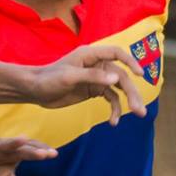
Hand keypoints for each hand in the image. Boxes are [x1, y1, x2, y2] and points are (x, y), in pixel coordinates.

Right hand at [0, 137, 57, 175]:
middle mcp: (1, 149)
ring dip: (12, 143)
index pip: (28, 152)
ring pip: (2, 145)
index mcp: (10, 156)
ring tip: (24, 140)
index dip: (40, 152)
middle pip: (19, 148)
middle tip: (47, 152)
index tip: (54, 154)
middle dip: (32, 149)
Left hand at [31, 43, 146, 123]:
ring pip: (119, 88)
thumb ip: (92, 77)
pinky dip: (114, 109)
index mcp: (91, 55)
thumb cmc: (48, 79)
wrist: (35, 90)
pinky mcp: (94, 90)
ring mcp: (96, 78)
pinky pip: (110, 99)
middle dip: (132, 92)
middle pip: (121, 76)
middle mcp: (97, 65)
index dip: (130, 62)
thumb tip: (116, 79)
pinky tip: (114, 122)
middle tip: (140, 110)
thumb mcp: (69, 77)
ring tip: (137, 114)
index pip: (117, 53)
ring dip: (128, 102)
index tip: (140, 75)